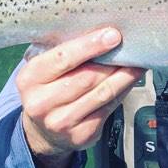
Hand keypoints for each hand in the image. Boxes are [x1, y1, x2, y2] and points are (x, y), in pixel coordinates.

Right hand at [17, 27, 144, 158]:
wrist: (42, 130)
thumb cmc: (49, 88)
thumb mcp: (45, 68)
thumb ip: (64, 52)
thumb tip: (103, 32)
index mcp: (29, 79)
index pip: (62, 58)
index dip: (90, 46)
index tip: (113, 35)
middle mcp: (41, 103)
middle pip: (87, 76)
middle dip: (113, 60)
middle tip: (132, 45)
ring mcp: (60, 122)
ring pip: (102, 93)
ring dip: (125, 75)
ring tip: (138, 60)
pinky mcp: (80, 135)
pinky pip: (109, 108)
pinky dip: (124, 90)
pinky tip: (131, 79)